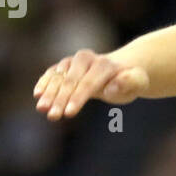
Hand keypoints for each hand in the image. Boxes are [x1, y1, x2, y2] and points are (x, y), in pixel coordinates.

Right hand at [33, 49, 149, 120]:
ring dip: (49, 93)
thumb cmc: (129, 80)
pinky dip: (44, 83)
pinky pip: (51, 74)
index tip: (69, 114)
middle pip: (71, 81)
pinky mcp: (63, 66)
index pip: (88, 83)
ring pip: (58, 77)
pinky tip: (37, 94)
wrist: (119, 68)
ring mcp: (72, 61)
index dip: (78, 98)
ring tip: (42, 109)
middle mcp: (86, 58)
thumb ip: (130, 82)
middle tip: (53, 116)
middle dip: (61, 99)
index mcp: (104, 64)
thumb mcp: (138, 82)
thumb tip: (113, 86)